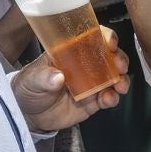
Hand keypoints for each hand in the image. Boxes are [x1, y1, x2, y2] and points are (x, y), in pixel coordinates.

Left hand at [13, 26, 129, 130]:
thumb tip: (58, 78)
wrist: (29, 115)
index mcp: (70, 52)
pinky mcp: (93, 101)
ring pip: (114, 76)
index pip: (91, 37)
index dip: (104, 36)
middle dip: (119, 58)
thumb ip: (43, 77)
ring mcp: (91, 83)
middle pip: (108, 56)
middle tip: (119, 65)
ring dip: (121, 79)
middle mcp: (84, 65)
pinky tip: (108, 99)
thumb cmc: (28, 88)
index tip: (109, 42)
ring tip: (119, 85)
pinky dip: (112, 98)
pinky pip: (108, 98)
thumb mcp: (31, 79)